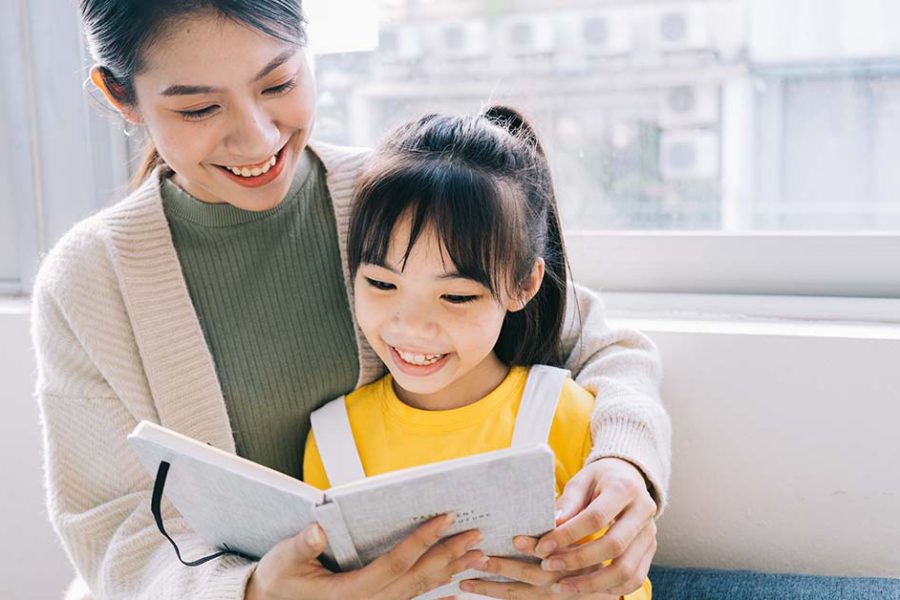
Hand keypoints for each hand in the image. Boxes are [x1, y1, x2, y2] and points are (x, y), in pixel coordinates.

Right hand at [246, 513, 484, 599]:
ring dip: (449, 572)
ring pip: (419, 590)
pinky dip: (435, 595)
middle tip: (475, 536)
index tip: (445, 518)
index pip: (395, 562)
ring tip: (476, 557)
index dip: (422, 540)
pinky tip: (454, 592)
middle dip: (448, 555)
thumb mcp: (283, 561)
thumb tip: (318, 530)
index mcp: (349, 592)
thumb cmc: (277, 581)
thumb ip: (302, 547)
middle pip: (416, 578)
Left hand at [459, 458, 656, 597]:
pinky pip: (635, 578)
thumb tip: (552, 525)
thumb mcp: (581, 481)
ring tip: (562, 587)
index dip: (567, 535)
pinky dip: (610, 588)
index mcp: (624, 488)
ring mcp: (650, 533)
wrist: (628, 477)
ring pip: (626, 569)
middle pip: (613, 546)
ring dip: (592, 583)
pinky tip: (585, 589)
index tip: (542, 547)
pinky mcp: (650, 550)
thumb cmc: (598, 480)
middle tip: (548, 566)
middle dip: (577, 560)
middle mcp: (643, 511)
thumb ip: (569, 503)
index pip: (596, 517)